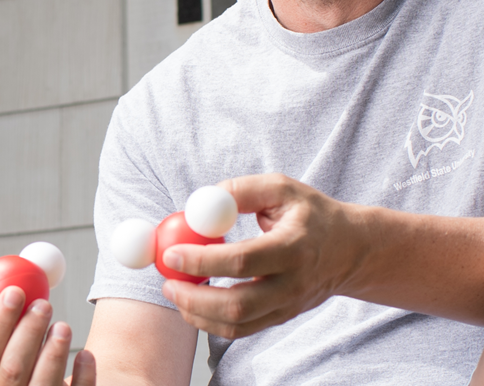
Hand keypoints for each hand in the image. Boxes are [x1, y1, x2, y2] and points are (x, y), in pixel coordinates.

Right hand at [0, 286, 95, 384]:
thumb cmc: (36, 366)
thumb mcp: (18, 349)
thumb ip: (14, 323)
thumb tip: (18, 284)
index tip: (15, 291)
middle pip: (12, 370)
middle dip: (28, 333)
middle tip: (44, 304)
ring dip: (53, 352)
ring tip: (63, 327)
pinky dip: (83, 374)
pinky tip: (84, 356)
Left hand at [161, 173, 366, 338]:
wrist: (351, 250)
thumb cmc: (312, 213)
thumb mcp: (282, 188)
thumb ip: (242, 190)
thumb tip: (201, 201)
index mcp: (293, 247)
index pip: (242, 261)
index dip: (202, 260)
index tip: (172, 253)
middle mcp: (292, 284)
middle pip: (236, 305)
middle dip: (193, 298)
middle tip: (166, 281)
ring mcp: (288, 306)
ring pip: (236, 325)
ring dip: (197, 314)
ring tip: (174, 291)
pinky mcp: (281, 318)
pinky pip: (242, 329)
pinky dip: (211, 321)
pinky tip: (194, 303)